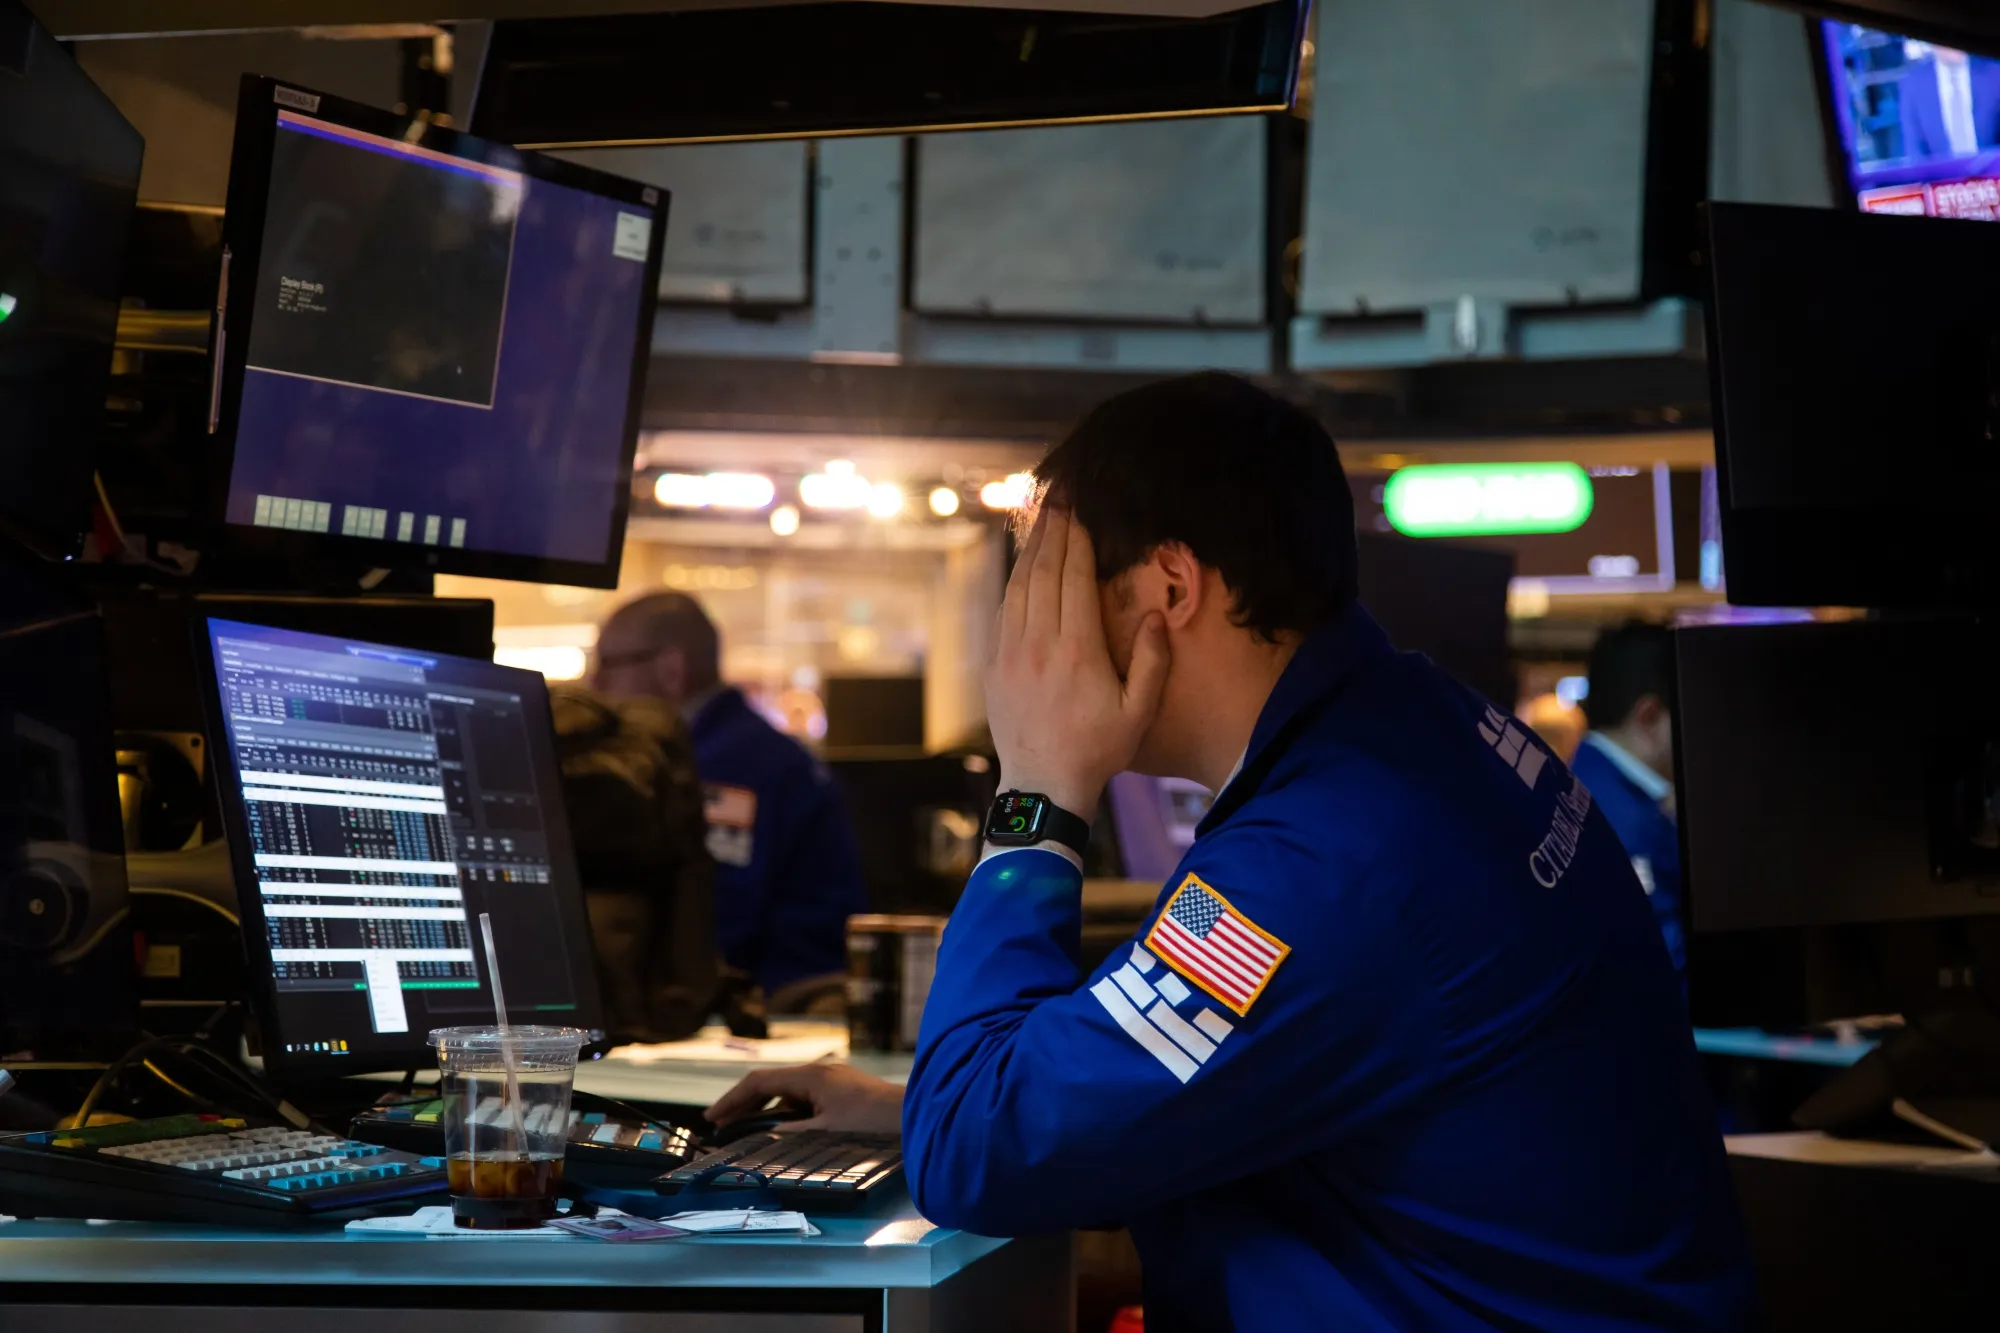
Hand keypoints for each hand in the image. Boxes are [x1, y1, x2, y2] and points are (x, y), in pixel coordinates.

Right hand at [703, 1062, 904, 1133]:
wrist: (912, 1115)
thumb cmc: (871, 1122)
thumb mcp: (825, 1131)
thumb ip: (791, 1133)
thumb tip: (763, 1135)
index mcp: (810, 1076)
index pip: (759, 1081)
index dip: (732, 1099)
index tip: (712, 1118)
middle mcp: (818, 1072)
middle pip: (770, 1083)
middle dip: (743, 1103)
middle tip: (721, 1125)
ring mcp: (830, 1080)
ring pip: (786, 1091)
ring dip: (764, 1107)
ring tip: (744, 1127)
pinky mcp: (841, 1090)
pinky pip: (803, 1097)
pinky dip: (785, 1110)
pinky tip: (780, 1127)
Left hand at [986, 508, 1169, 818]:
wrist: (1042, 786)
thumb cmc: (1098, 750)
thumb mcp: (1138, 712)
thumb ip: (1151, 662)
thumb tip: (1151, 615)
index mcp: (1077, 650)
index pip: (1074, 578)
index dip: (1077, 539)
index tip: (1081, 508)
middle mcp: (1038, 643)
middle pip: (1043, 571)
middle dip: (1053, 530)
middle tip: (1060, 496)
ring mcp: (1010, 652)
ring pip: (1018, 586)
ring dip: (1030, 548)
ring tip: (1043, 519)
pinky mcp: (994, 663)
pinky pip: (1003, 609)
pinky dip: (1014, 579)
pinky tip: (1023, 565)